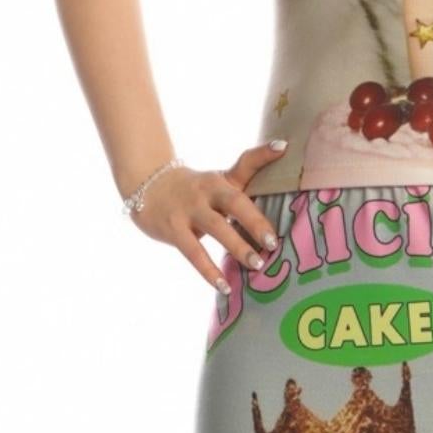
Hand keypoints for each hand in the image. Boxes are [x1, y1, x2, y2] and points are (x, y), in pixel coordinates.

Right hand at [127, 141, 285, 292]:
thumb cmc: (196, 188)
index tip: (284, 149)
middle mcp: (206, 192)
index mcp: (221, 179)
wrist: (148, 187)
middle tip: (273, 242)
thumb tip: (285, 145)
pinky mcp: (173, 230)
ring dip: (237, 247)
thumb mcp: (222, 178)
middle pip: (233, 202)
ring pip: (216, 229)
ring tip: (256, 265)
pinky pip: (194, 254)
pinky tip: (224, 286)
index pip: (245, 164)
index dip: (263, 155)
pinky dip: (209, 272)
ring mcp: (188, 211)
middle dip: (255, 221)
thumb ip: (251, 167)